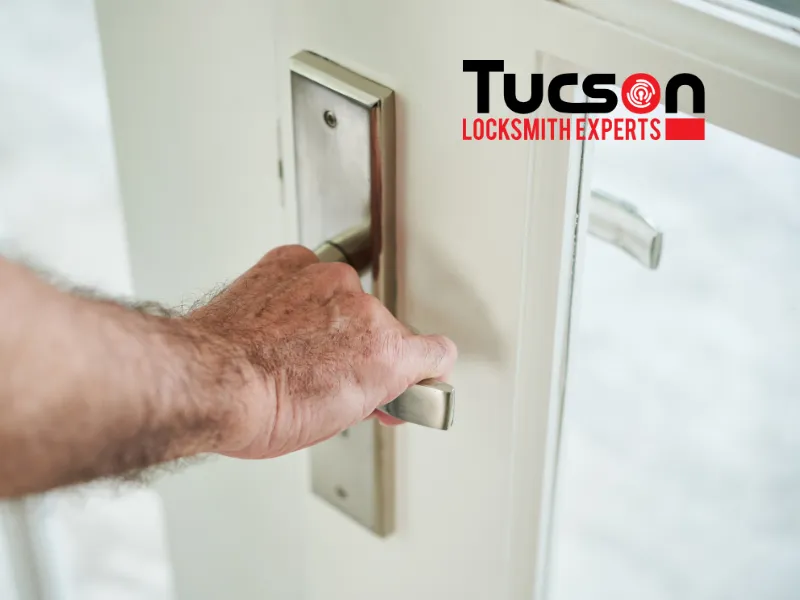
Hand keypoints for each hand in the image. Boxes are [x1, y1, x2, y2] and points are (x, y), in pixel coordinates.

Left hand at [186, 245, 456, 458]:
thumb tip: (380, 392)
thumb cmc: (263, 410)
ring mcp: (328, 280)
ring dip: (330, 319)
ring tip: (293, 348)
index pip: (437, 353)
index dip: (423, 370)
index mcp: (387, 354)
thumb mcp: (336, 422)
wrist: (208, 380)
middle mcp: (366, 309)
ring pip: (345, 299)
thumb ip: (373, 395)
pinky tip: (279, 321)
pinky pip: (310, 274)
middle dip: (363, 349)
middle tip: (328, 373)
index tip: (410, 375)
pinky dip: (300, 294)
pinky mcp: (293, 261)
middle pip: (383, 328)